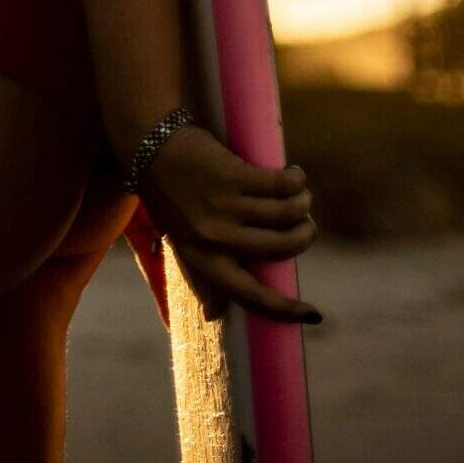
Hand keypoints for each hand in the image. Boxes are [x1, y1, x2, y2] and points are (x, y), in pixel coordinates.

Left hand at [134, 124, 321, 324]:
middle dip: (304, 236)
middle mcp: (214, 239)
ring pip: (286, 213)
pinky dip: (295, 180)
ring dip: (303, 204)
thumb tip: (214, 317)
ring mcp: (223, 207)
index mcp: (201, 261)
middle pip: (281, 248)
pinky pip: (280, 185)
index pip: (251, 297)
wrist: (148, 144)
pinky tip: (295, 175)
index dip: (286, 310)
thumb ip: (198, 276)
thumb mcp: (180, 240)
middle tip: (306, 224)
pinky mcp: (232, 176)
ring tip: (301, 195)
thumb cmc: (169, 195)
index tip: (315, 315)